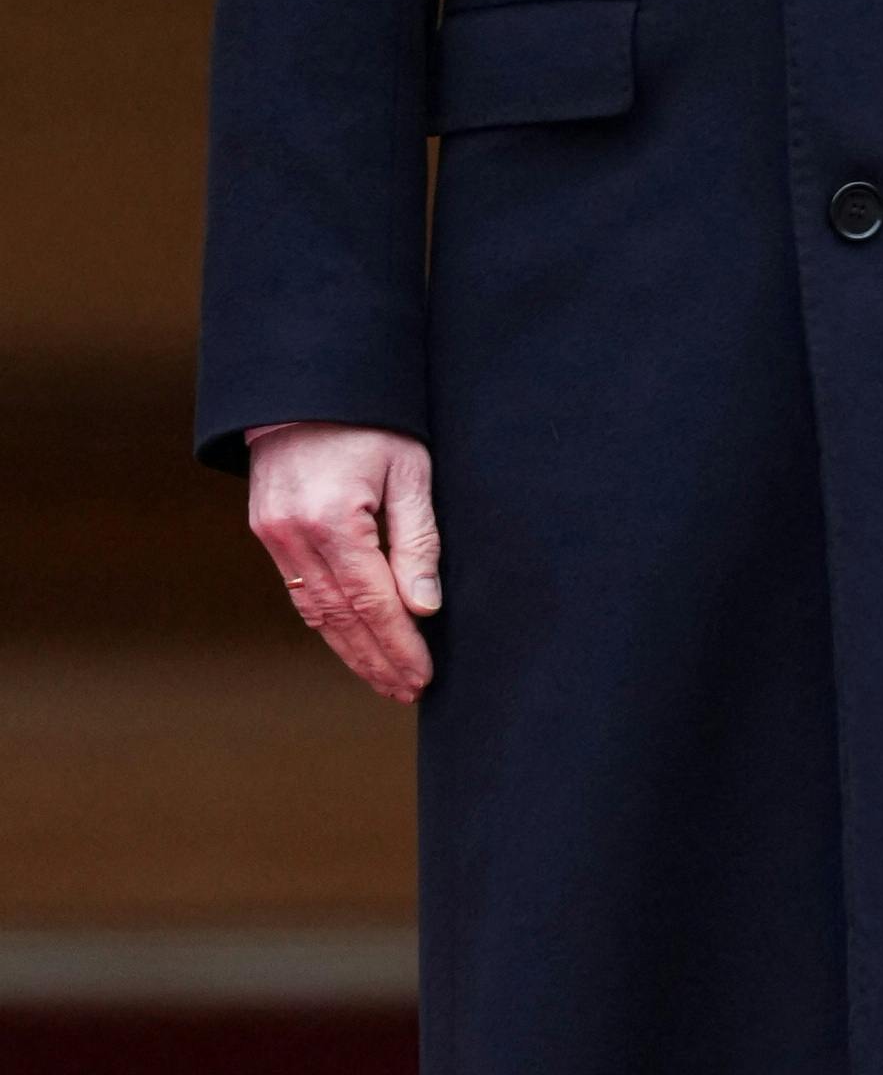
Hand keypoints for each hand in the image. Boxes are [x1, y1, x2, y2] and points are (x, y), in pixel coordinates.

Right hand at [245, 422, 439, 700]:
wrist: (305, 383)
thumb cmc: (370, 419)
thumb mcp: (410, 470)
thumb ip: (417, 540)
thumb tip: (424, 608)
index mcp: (333, 519)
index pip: (373, 603)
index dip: (399, 645)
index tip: (423, 676)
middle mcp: (294, 534)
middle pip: (341, 618)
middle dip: (376, 659)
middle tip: (406, 691)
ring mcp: (274, 534)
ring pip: (315, 612)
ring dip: (350, 650)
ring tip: (384, 679)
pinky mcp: (267, 530)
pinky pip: (299, 590)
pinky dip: (327, 621)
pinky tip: (350, 642)